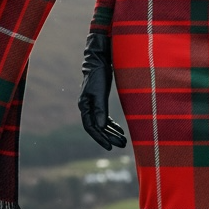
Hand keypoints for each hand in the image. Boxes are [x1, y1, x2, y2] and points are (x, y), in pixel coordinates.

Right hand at [78, 32, 126, 150]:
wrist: (99, 61)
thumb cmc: (98, 75)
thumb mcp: (100, 92)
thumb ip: (100, 109)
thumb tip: (101, 128)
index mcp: (84, 106)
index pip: (91, 127)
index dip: (100, 138)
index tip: (109, 147)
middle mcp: (87, 108)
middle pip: (98, 128)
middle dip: (109, 137)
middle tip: (122, 145)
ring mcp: (93, 105)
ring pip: (102, 124)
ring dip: (112, 132)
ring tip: (124, 141)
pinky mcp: (99, 101)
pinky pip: (105, 118)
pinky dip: (112, 125)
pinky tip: (120, 131)